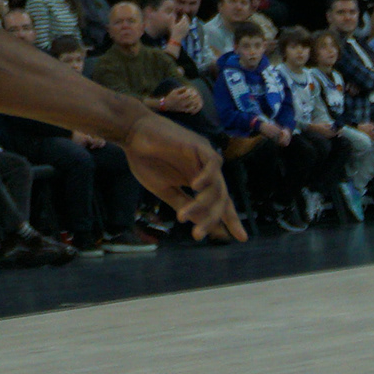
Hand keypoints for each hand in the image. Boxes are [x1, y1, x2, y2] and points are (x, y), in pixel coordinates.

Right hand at [120, 112, 241, 239]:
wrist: (133, 134)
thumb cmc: (146, 160)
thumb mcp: (165, 190)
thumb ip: (184, 204)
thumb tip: (200, 224)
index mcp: (199, 181)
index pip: (220, 201)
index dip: (230, 219)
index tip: (240, 238)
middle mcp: (206, 170)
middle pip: (221, 197)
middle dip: (213, 218)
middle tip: (198, 235)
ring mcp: (204, 157)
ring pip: (216, 185)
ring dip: (202, 203)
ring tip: (184, 216)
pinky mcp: (199, 145)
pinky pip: (212, 163)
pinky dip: (206, 176)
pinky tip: (195, 187)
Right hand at [156, 84, 204, 114]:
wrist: (166, 105)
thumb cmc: (170, 97)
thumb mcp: (174, 91)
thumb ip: (181, 89)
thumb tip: (187, 87)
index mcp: (179, 97)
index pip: (188, 94)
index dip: (191, 92)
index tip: (193, 90)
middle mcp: (181, 102)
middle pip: (190, 100)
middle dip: (194, 97)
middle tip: (197, 95)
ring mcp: (182, 107)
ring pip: (190, 105)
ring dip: (194, 102)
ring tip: (197, 100)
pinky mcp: (182, 110)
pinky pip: (188, 110)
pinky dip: (192, 108)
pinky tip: (194, 106)